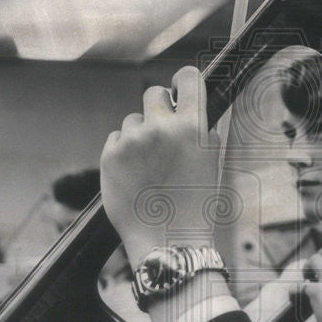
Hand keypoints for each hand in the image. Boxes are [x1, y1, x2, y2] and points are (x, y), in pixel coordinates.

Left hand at [100, 67, 221, 265]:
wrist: (168, 242)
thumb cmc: (195, 206)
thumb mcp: (211, 163)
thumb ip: (201, 130)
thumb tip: (187, 106)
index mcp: (192, 127)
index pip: (187, 78)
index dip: (183, 82)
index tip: (179, 90)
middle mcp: (161, 128)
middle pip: (153, 93)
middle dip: (158, 107)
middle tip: (161, 130)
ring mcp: (133, 141)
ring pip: (132, 121)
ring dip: (140, 135)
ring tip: (149, 166)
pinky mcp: (110, 155)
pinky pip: (116, 139)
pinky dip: (123, 152)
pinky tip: (135, 174)